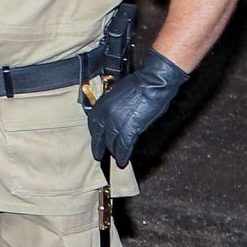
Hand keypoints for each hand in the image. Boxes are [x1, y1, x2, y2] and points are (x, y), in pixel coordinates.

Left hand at [87, 52, 188, 166]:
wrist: (152, 84)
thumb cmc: (139, 85)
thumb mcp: (118, 94)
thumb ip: (113, 107)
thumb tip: (113, 116)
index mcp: (102, 105)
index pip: (93, 125)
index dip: (95, 135)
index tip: (96, 142)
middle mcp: (106, 115)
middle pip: (100, 136)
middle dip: (100, 147)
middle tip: (99, 156)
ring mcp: (117, 123)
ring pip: (112, 143)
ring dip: (114, 152)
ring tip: (115, 160)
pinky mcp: (130, 129)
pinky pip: (124, 146)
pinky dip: (123, 155)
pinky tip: (122, 161)